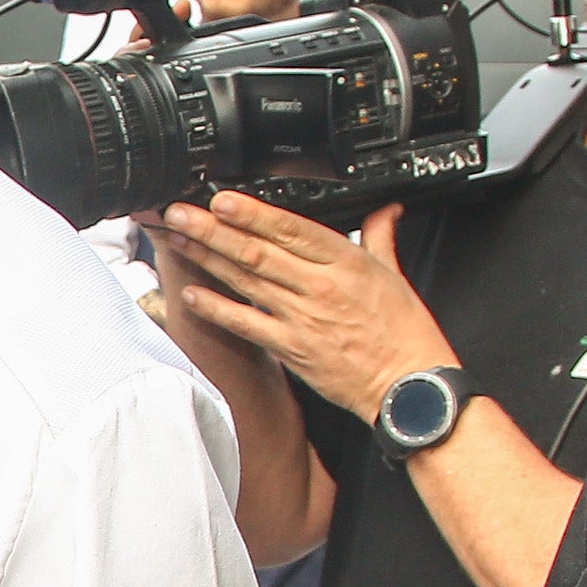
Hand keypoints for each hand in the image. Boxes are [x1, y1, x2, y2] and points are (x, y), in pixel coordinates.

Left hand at [153, 194, 456, 421]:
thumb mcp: (395, 274)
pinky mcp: (292, 349)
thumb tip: (384, 209)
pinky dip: (218, 310)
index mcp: (346, 262)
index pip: (291, 230)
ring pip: (246, 281)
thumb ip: (380, 236)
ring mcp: (302, 318)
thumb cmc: (405, 333)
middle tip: (180, 213)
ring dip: (207, 259)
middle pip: (257, 252)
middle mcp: (320, 287)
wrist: (408, 386)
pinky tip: (192, 295)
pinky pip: (247, 325)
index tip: (222, 200)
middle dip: (213, 230)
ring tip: (178, 240)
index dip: (253, 214)